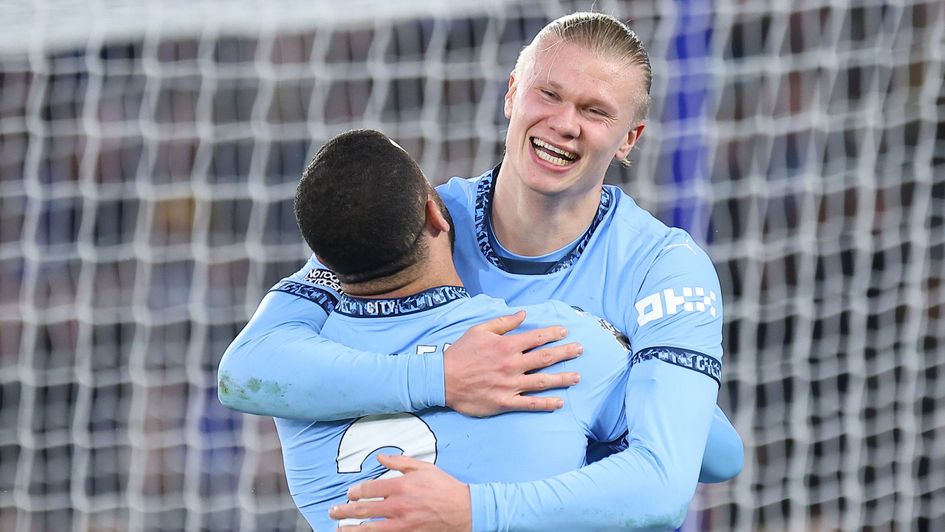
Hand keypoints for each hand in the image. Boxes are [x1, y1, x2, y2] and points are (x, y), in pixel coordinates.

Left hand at [330, 454, 471, 531]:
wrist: (463, 510)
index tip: (349, 493)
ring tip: (339, 529)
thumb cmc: (444, 487)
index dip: (355, 492)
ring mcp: (401, 524)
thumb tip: (380, 457)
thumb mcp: (423, 468)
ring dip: (351, 529)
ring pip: (369, 528)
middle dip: (344, 511)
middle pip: (363, 510)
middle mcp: (398, 506)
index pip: (368, 490)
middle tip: (334, 511)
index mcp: (400, 486)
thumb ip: (399, 462)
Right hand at [444, 310, 582, 416]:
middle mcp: (512, 364)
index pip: (536, 337)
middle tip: (581, 350)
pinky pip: (530, 404)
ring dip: (562, 378)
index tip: (565, 331)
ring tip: (577, 377)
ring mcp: (510, 385)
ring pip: (542, 381)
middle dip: (565, 353)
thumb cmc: (460, 353)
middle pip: (545, 358)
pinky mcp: (505, 402)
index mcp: (506, 345)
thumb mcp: (479, 330)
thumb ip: (503, 322)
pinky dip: (546, 404)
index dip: (553, 333)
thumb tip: (523, 314)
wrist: (442, 380)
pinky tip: (559, 402)